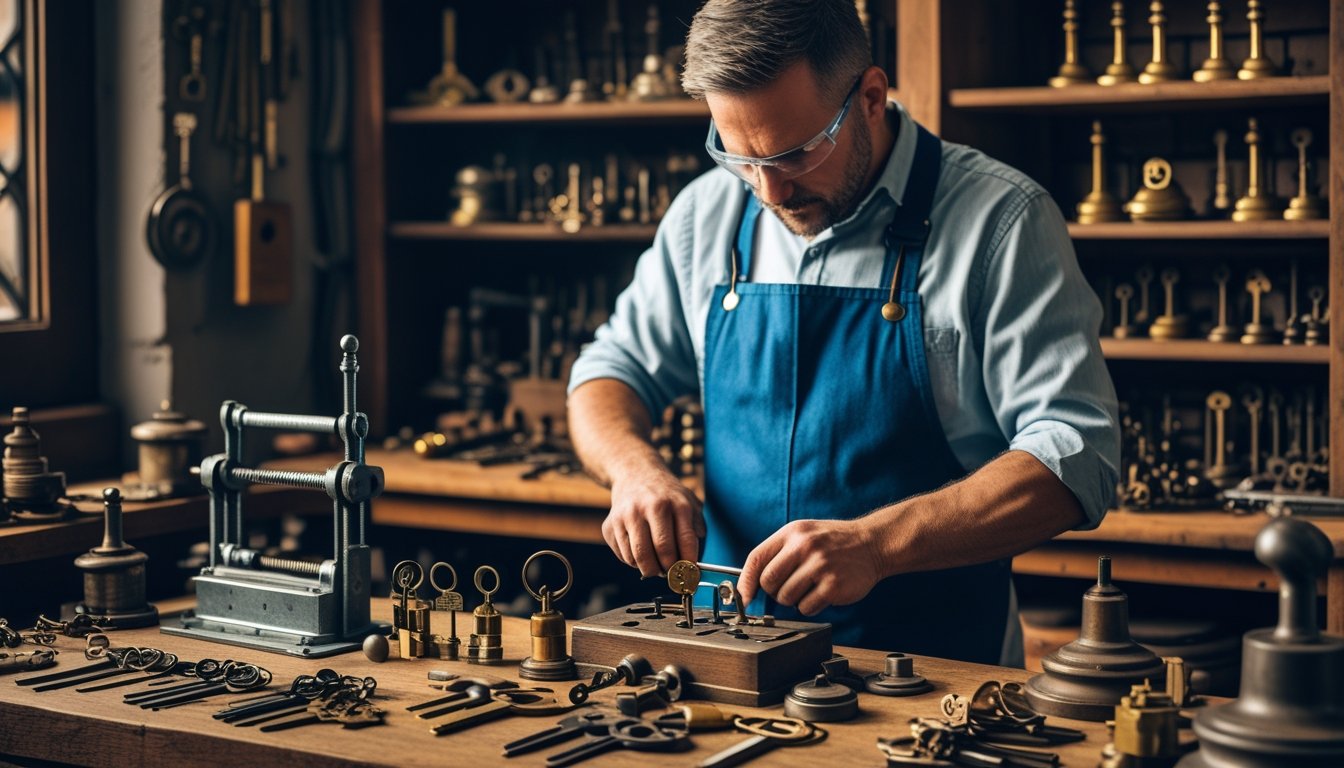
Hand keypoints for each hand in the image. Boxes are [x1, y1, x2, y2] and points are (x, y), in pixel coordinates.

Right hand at [604, 467, 703, 577]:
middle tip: (672, 574)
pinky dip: (634, 562)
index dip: (689, 564)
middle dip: (670, 570)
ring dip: (651, 569)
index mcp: (676, 503)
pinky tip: (641, 552)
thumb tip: (695, 560)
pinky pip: (624, 556)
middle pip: (662, 552)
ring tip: (656, 565)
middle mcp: (651, 507)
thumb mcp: (690, 502)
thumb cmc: (666, 495)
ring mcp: (628, 515)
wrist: (635, 475)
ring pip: (639, 558)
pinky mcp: (610, 525)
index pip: (686, 541)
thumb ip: (697, 528)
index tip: (690, 576)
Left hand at [737, 519, 883, 615]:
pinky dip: (811, 606)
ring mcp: (820, 566)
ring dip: (795, 600)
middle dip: (775, 591)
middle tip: (791, 587)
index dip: (745, 583)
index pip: (756, 559)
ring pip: (786, 598)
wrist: (873, 544)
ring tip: (811, 587)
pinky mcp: (833, 585)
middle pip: (769, 583)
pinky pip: (806, 608)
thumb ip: (778, 554)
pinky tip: (823, 593)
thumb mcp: (804, 535)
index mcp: (792, 533)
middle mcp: (804, 546)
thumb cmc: (833, 543)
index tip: (743, 599)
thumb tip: (750, 585)